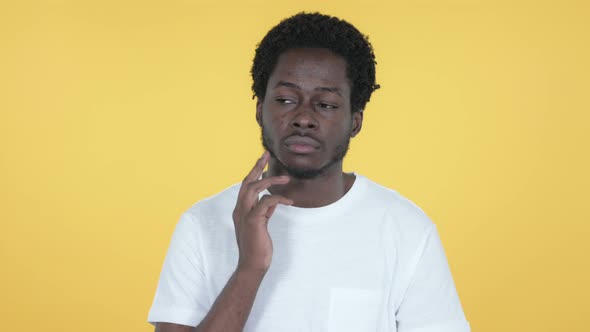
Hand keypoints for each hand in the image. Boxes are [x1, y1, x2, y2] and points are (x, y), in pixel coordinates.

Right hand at [232, 151, 292, 273]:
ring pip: (253, 188)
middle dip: (257, 166)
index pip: (246, 185)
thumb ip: (265, 211)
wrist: (253, 264)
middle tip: (267, 154)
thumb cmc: (258, 246)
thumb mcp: (262, 225)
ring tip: (286, 178)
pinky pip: (266, 202)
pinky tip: (289, 202)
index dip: (254, 171)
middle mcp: (239, 210)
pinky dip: (278, 198)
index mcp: (240, 210)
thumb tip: (273, 201)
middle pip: (246, 181)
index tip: (262, 160)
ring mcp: (244, 215)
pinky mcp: (253, 221)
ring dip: (270, 180)